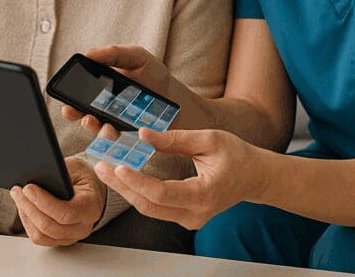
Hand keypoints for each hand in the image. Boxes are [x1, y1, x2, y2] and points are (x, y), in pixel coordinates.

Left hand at [10, 157, 107, 246]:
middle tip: (18, 190)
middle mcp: (83, 227)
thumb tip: (36, 176)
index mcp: (91, 207)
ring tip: (18, 197)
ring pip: (42, 235)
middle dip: (29, 207)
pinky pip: (39, 238)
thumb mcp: (76, 168)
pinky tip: (24, 208)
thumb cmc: (83, 178)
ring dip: (26, 215)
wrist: (91, 191)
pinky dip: (28, 223)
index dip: (44, 202)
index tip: (28, 188)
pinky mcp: (60, 240)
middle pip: (50, 226)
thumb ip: (60, 173)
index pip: (66, 213)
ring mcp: (71, 237)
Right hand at [60, 45, 174, 133]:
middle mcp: (103, 105)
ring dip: (91, 125)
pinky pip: (111, 140)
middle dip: (73, 112)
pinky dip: (108, 137)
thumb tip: (89, 52)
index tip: (65, 95)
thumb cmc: (155, 76)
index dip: (69, 92)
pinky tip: (112, 131)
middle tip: (71, 111)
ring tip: (94, 121)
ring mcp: (113, 122)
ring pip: (94, 126)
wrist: (176, 100)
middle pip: (81, 110)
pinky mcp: (124, 136)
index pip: (80, 89)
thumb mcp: (136, 57)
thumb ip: (114, 54)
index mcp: (103, 84)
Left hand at [93, 128, 263, 229]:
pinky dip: (138, 192)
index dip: (136, 181)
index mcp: (203, 195)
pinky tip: (125, 178)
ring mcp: (190, 219)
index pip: (161, 193)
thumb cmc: (237, 156)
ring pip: (149, 209)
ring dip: (126, 189)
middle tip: (100, 166)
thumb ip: (175, 139)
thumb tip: (143, 135)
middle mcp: (195, 214)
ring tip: (106, 170)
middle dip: (121, 186)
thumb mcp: (209, 139)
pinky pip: (156, 208)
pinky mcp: (185, 217)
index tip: (118, 166)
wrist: (254, 176)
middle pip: (149, 205)